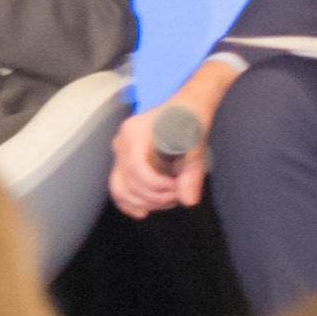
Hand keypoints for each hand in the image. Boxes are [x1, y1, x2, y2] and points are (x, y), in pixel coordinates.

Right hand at [103, 58, 232, 210]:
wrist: (189, 103)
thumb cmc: (191, 115)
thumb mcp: (196, 141)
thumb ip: (192, 171)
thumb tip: (188, 200)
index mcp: (134, 133)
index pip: (136, 170)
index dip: (157, 187)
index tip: (178, 188)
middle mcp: (121, 143)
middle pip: (126, 182)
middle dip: (154, 196)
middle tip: (178, 194)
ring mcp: (120, 152)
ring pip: (121, 188)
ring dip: (146, 201)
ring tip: (171, 197)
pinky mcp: (125, 161)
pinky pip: (120, 186)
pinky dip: (129, 202)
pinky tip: (142, 212)